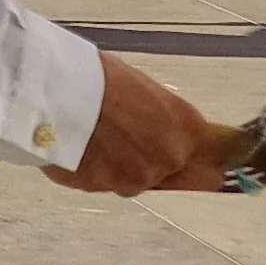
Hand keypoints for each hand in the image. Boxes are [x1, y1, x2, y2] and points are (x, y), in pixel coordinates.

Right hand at [45, 53, 232, 194]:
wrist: (52, 87)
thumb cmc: (95, 76)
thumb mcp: (141, 88)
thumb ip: (160, 118)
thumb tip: (155, 130)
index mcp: (187, 128)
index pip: (213, 155)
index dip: (194, 154)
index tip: (197, 160)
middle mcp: (169, 158)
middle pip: (164, 170)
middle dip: (144, 159)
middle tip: (117, 137)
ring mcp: (135, 178)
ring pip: (128, 180)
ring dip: (113, 167)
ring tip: (86, 140)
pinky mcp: (100, 188)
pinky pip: (96, 183)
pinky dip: (85, 170)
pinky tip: (70, 146)